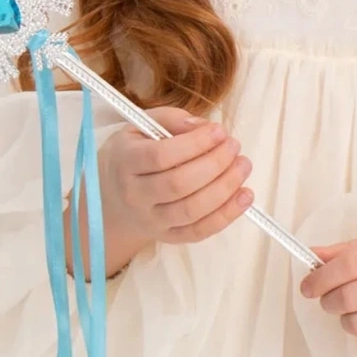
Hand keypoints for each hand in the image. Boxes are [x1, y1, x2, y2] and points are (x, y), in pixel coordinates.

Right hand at [99, 106, 254, 245]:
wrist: (112, 196)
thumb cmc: (134, 152)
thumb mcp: (142, 125)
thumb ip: (172, 119)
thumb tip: (204, 127)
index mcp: (126, 162)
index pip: (161, 156)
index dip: (195, 144)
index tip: (219, 131)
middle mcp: (135, 195)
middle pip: (178, 185)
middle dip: (215, 164)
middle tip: (234, 146)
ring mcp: (151, 220)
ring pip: (191, 211)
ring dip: (225, 188)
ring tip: (243, 165)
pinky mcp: (167, 237)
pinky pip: (199, 232)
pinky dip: (226, 216)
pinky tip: (245, 196)